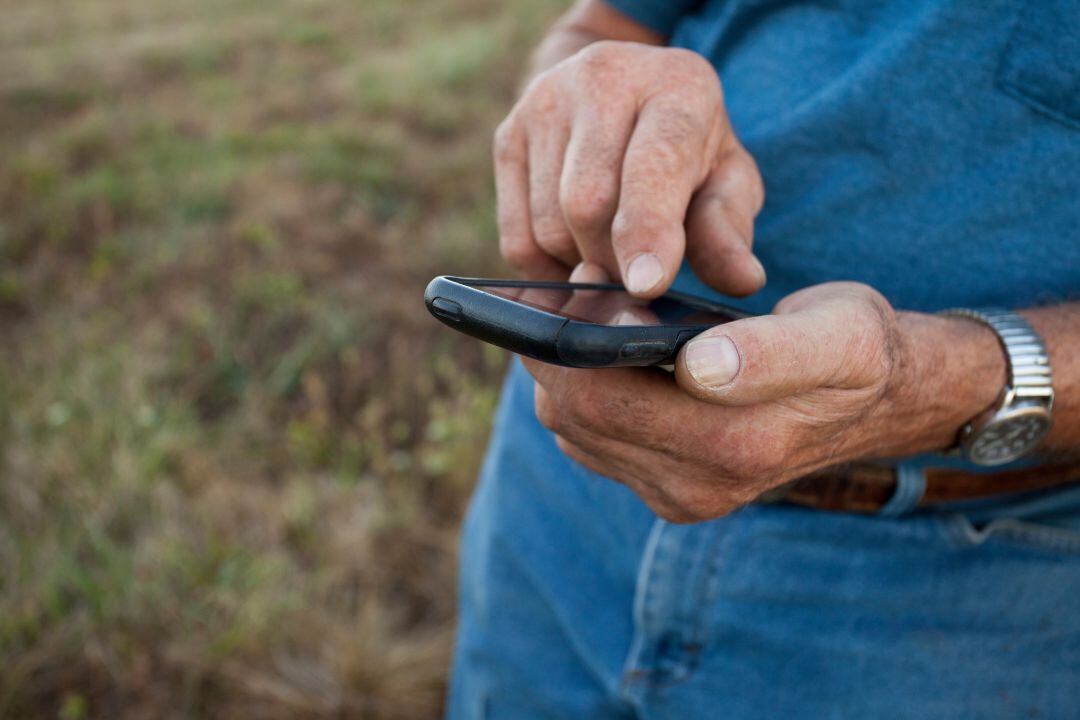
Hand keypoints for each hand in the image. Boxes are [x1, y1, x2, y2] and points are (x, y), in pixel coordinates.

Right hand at [494, 41, 765, 296]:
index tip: (647, 285)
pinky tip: (575, 252)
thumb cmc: (689, 150)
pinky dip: (546, 267)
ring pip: (549, 227)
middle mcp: (602, 77)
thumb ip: (728, 229)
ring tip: (611, 253)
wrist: (626, 94)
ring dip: (581, 264)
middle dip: (614, 261)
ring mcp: (544, 102)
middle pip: (588, 205)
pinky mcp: (507, 135)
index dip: (647, 230)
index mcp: (676, 84)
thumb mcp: (727, 181)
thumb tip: (743, 280)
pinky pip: (516, 237)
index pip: (652, 165)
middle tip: (639, 276)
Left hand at [523, 282, 1002, 522]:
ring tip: (592, 311)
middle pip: (575, 418)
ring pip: (574, 431)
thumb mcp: (839, 337)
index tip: (571, 284)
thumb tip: (698, 366)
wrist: (881, 399)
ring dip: (567, 372)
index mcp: (734, 447)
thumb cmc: (857, 351)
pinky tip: (605, 351)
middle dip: (558, 352)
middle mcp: (696, 486)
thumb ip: (774, 353)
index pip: (601, 402)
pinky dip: (583, 393)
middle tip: (575, 286)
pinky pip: (591, 441)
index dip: (568, 343)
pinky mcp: (665, 486)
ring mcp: (677, 493)